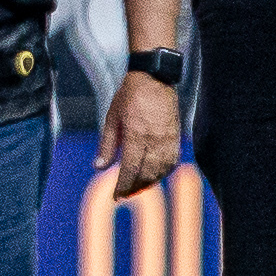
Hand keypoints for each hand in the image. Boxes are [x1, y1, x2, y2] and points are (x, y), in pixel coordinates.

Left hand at [100, 72, 181, 198]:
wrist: (154, 78)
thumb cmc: (129, 96)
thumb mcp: (112, 119)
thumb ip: (107, 145)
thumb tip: (99, 167)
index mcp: (136, 134)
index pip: (131, 169)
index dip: (123, 186)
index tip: (115, 196)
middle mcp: (154, 140)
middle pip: (147, 174)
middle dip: (134, 188)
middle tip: (123, 195)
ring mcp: (168, 139)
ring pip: (161, 171)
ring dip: (148, 183)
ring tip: (136, 188)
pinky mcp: (176, 137)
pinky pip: (171, 162)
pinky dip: (162, 173)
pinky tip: (153, 176)